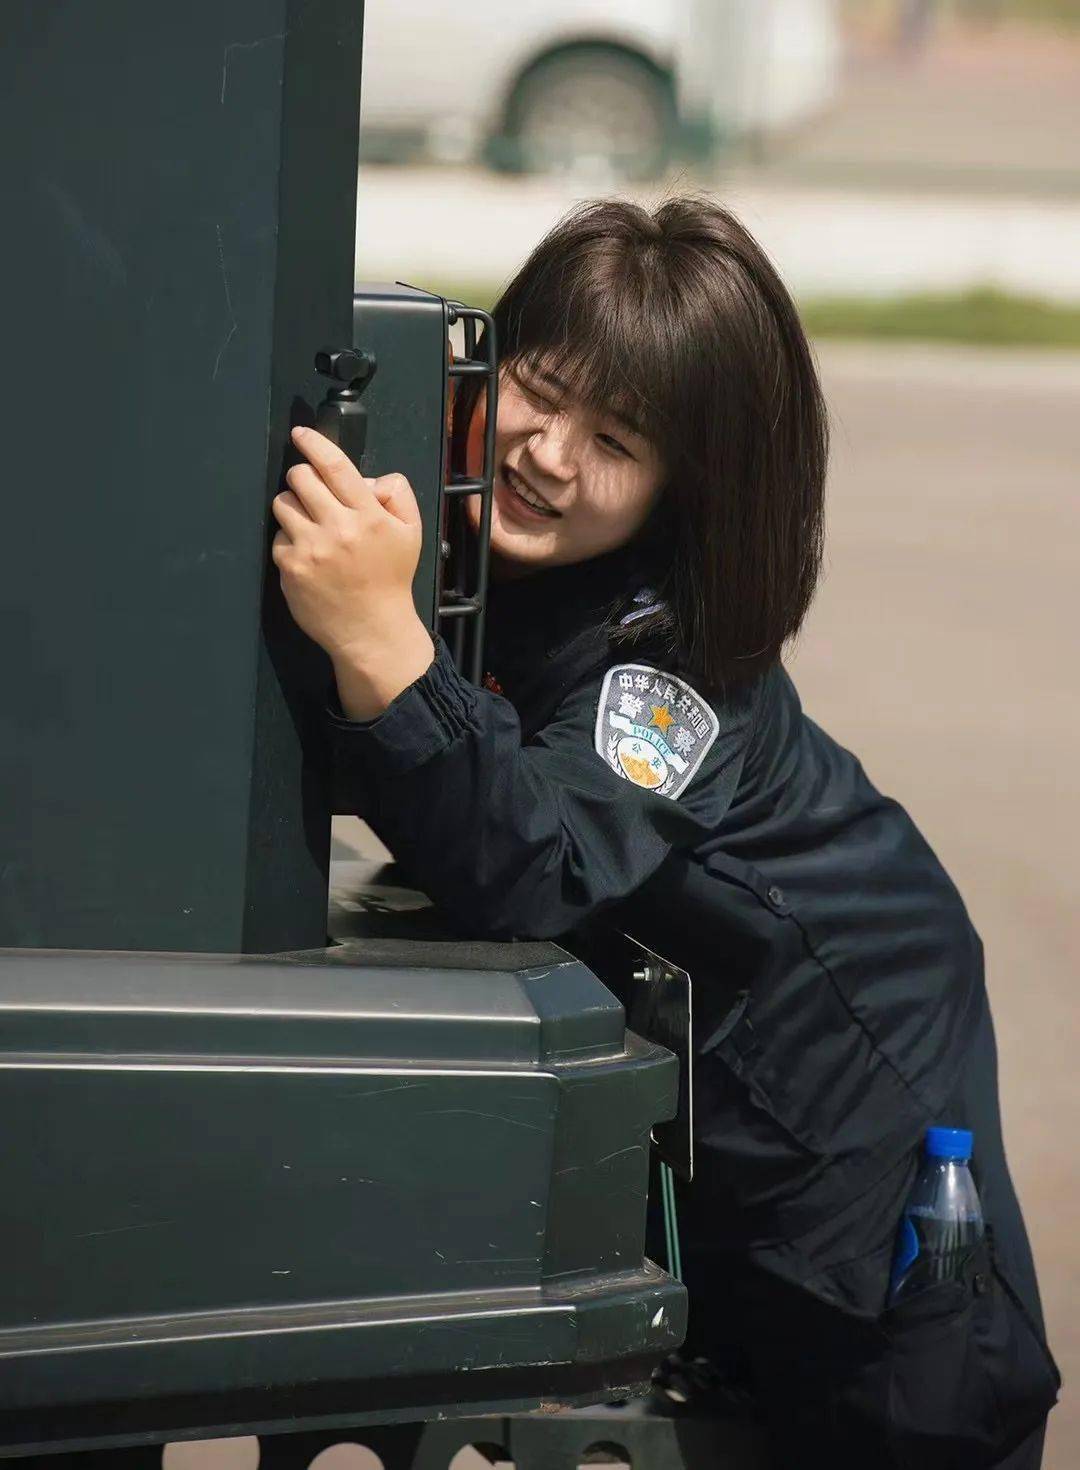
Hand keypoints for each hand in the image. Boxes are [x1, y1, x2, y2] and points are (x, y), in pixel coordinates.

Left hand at [271, 426, 433, 716]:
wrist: (372, 630)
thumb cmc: (390, 579)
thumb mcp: (411, 532)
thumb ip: (397, 495)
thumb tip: (367, 479)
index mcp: (368, 515)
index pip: (333, 466)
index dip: (313, 443)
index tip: (301, 435)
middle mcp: (336, 528)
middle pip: (300, 478)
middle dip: (303, 478)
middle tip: (313, 492)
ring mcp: (309, 549)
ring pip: (283, 504)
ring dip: (294, 508)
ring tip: (311, 526)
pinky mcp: (290, 568)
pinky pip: (279, 537)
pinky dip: (290, 541)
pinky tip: (309, 557)